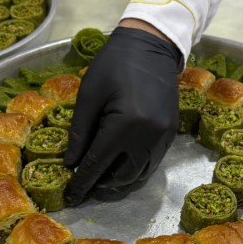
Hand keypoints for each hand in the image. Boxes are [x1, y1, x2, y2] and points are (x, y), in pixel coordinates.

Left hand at [64, 22, 183, 205]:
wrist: (152, 46)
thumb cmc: (114, 65)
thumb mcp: (89, 95)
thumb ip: (79, 133)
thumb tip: (71, 164)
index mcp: (125, 124)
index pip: (99, 164)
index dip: (83, 182)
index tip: (71, 197)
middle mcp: (148, 135)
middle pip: (123, 176)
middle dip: (103, 184)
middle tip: (86, 183)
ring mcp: (163, 136)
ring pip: (141, 173)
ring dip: (121, 179)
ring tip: (103, 176)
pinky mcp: (171, 133)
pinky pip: (153, 162)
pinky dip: (136, 167)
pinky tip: (121, 161)